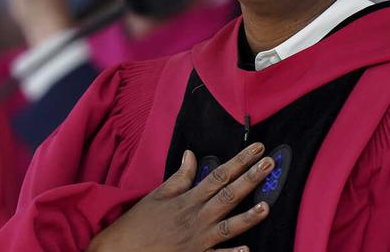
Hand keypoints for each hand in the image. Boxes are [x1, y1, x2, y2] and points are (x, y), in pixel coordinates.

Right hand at [87, 143, 273, 251]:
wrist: (119, 251)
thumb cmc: (139, 222)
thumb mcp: (158, 194)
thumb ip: (180, 176)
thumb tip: (192, 154)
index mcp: (189, 199)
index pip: (220, 175)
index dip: (240, 160)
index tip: (257, 148)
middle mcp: (196, 217)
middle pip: (229, 195)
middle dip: (251, 178)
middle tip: (270, 164)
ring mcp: (197, 240)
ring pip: (228, 227)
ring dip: (248, 217)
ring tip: (266, 206)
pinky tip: (246, 251)